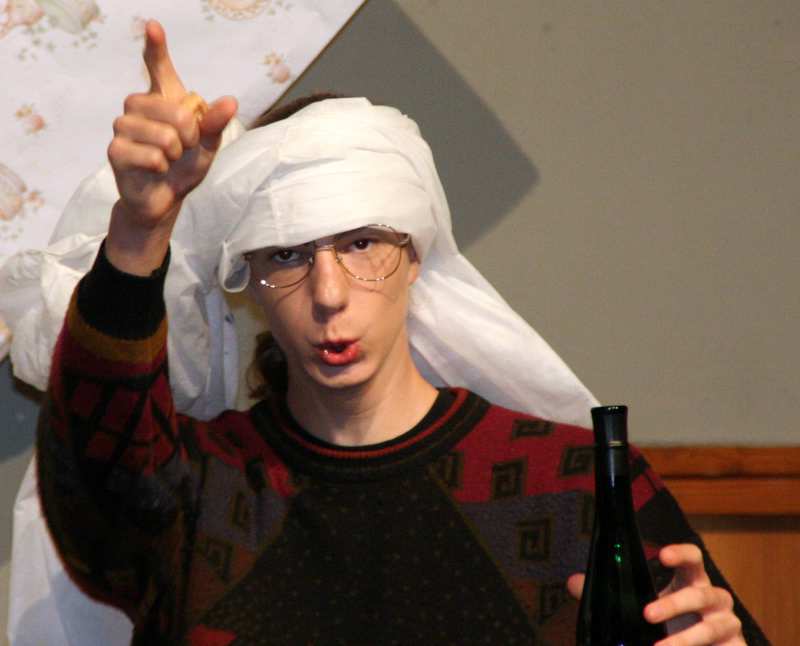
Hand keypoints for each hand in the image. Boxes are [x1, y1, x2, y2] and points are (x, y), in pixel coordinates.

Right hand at [106, 19, 237, 272]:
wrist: (165, 199)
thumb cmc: (184, 167)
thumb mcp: (208, 147)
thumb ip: (216, 124)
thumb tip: (231, 101)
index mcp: (163, 99)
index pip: (158, 67)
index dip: (157, 47)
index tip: (154, 26)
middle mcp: (139, 105)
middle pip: (176, 110)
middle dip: (190, 136)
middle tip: (183, 148)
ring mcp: (123, 126)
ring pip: (163, 135)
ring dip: (175, 154)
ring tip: (168, 160)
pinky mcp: (115, 149)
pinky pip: (151, 155)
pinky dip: (161, 167)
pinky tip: (155, 170)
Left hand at [567, 543, 744, 645]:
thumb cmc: (668, 624)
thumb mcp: (640, 606)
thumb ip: (609, 593)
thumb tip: (573, 582)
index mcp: (691, 581)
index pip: (694, 558)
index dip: (681, 553)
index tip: (661, 554)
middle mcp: (714, 599)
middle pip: (702, 593)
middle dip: (674, 603)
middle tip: (647, 614)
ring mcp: (727, 625)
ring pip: (713, 626)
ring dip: (687, 638)